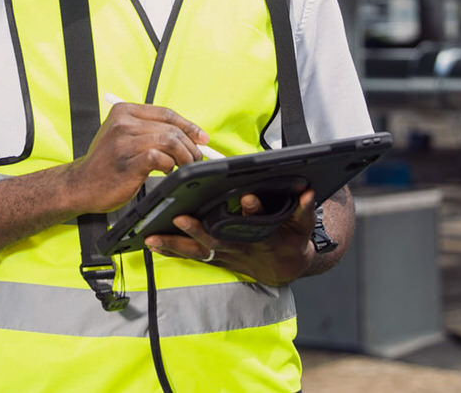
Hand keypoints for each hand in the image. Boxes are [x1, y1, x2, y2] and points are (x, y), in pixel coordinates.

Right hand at [64, 102, 208, 213]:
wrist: (82, 185)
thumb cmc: (106, 163)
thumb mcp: (123, 137)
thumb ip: (149, 131)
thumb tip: (188, 135)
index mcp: (123, 111)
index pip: (166, 113)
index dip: (188, 126)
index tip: (202, 138)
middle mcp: (122, 123)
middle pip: (171, 128)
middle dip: (190, 144)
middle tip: (196, 158)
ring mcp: (123, 142)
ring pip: (169, 141)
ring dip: (184, 156)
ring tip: (184, 165)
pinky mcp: (128, 162)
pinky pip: (160, 158)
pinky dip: (170, 165)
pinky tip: (166, 171)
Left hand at [143, 188, 316, 285]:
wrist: (285, 268)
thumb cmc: (291, 242)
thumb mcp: (302, 227)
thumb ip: (304, 210)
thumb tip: (309, 191)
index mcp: (261, 236)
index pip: (258, 222)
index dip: (255, 211)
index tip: (249, 198)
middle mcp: (239, 248)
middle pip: (217, 241)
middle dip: (197, 231)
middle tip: (179, 218)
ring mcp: (224, 256)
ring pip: (197, 253)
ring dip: (174, 246)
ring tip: (151, 238)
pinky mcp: (214, 259)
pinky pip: (191, 257)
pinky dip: (172, 252)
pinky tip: (152, 245)